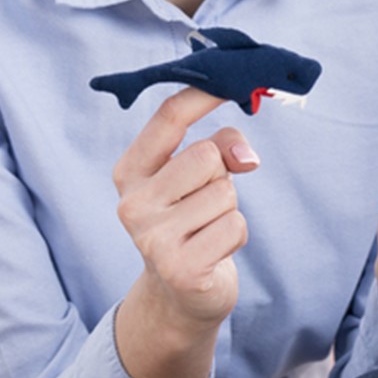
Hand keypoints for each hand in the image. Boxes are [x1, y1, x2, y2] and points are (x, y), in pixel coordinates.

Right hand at [112, 87, 260, 331]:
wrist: (180, 295)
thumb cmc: (193, 221)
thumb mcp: (198, 178)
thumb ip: (220, 148)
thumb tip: (246, 158)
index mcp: (130, 171)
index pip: (168, 117)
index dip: (205, 93)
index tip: (234, 82)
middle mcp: (132, 203)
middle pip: (206, 156)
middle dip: (222, 175)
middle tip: (205, 202)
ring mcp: (152, 239)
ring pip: (225, 193)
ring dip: (229, 209)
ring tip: (206, 229)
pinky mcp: (180, 268)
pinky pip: (235, 226)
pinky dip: (234, 237)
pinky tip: (212, 251)